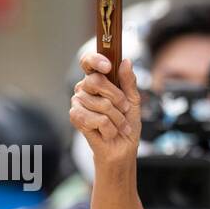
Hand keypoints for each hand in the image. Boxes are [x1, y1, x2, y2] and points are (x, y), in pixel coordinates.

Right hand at [69, 53, 141, 169]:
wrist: (122, 148)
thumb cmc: (126, 123)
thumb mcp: (133, 100)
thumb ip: (129, 81)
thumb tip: (125, 62)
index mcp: (97, 80)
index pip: (88, 62)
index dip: (96, 60)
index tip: (108, 66)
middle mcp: (84, 88)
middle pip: (96, 81)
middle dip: (117, 97)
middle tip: (124, 108)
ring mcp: (78, 102)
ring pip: (101, 104)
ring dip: (117, 118)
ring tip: (118, 124)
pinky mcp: (76, 118)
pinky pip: (97, 119)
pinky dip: (109, 128)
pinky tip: (108, 132)